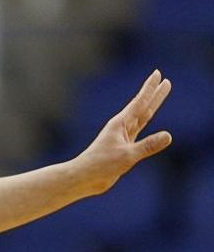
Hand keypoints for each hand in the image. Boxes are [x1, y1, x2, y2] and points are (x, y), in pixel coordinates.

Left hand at [74, 69, 171, 195]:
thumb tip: (168, 136)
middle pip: (143, 107)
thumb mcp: (127, 156)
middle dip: (155, 94)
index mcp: (120, 124)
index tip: (158, 74)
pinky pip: (138, 131)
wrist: (83, 178)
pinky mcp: (122, 147)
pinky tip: (146, 119)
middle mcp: (122, 127)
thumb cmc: (100, 165)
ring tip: (159, 94)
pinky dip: (145, 122)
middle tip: (165, 81)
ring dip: (152, 106)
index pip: (140, 102)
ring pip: (142, 118)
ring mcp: (122, 137)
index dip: (150, 89)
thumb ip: (148, 146)